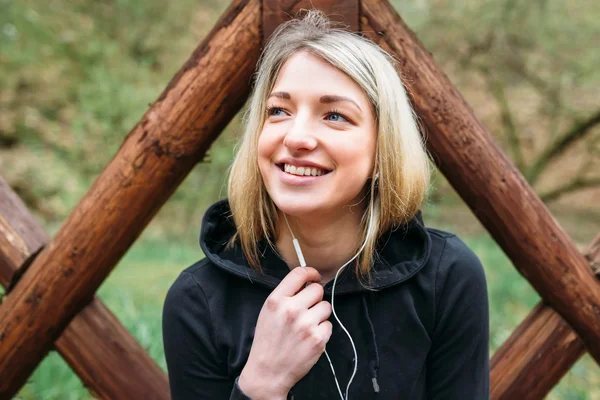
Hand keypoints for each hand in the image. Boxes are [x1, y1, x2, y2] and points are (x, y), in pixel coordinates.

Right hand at [239, 267, 332, 398]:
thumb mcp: (267, 312)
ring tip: (307, 326)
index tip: (315, 276)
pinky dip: (322, 331)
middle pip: (317, 289)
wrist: (268, 372)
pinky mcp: (318, 339)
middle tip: (307, 309)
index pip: (299, 274)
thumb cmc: (267, 341)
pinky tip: (309, 338)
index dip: (311, 272)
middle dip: (315, 298)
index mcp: (276, 300)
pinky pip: (328, 325)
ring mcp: (306, 324)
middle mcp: (291, 309)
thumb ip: (285, 296)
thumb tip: (306, 282)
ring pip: (326, 307)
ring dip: (319, 314)